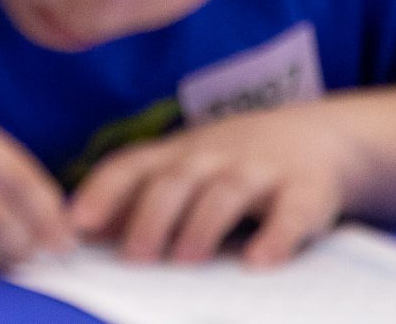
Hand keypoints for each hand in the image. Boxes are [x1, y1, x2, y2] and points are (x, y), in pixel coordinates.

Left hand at [67, 105, 354, 266]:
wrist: (319, 134)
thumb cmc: (231, 161)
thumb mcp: (183, 170)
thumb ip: (137, 197)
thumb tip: (82, 231)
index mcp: (176, 154)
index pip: (131, 166)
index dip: (102, 192)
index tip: (76, 223)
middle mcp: (213, 156)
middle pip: (174, 181)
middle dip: (150, 217)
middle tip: (133, 256)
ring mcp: (259, 170)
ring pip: (225, 192)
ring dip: (202, 225)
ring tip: (186, 258)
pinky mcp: (306, 190)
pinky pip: (290, 214)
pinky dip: (275, 237)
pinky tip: (259, 262)